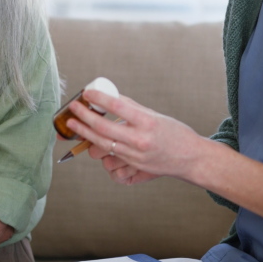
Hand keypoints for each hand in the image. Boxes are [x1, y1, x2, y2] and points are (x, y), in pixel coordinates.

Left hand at [67, 88, 205, 184]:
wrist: (190, 158)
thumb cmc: (174, 133)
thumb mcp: (154, 115)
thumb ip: (131, 108)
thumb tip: (108, 97)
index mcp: (147, 122)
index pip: (116, 106)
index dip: (98, 99)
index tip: (86, 93)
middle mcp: (140, 141)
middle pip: (103, 129)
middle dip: (83, 118)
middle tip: (72, 109)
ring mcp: (136, 157)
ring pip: (102, 146)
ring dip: (85, 135)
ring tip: (75, 125)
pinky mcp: (134, 168)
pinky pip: (110, 162)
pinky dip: (101, 153)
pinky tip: (94, 145)